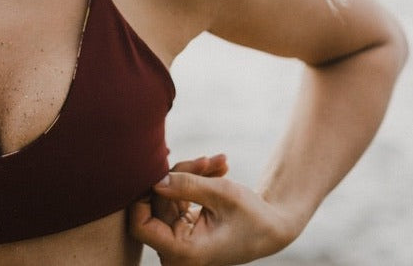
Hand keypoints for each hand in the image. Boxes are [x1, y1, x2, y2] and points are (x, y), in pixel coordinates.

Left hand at [129, 170, 293, 265]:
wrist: (272, 227)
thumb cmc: (252, 215)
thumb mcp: (222, 194)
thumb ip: (186, 185)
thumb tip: (154, 179)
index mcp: (184, 253)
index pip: (140, 225)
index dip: (142, 196)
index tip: (161, 171)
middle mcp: (177, 252)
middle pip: (157, 203)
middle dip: (181, 174)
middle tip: (209, 159)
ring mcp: (179, 240)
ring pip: (167, 196)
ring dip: (192, 174)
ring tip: (220, 162)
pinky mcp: (183, 227)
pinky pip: (177, 197)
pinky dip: (194, 181)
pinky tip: (218, 169)